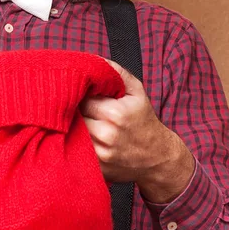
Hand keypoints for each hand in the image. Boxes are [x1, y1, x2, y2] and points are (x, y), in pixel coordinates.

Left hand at [80, 60, 194, 203]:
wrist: (158, 157)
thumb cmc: (143, 120)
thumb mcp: (136, 91)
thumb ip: (116, 72)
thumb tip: (93, 60)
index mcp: (115, 113)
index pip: (81, 98)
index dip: (78, 94)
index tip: (78, 92)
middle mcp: (107, 135)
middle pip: (73, 117)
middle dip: (71, 110)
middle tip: (72, 105)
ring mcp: (101, 154)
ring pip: (71, 134)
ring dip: (70, 126)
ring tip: (77, 120)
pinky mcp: (97, 169)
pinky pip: (75, 152)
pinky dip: (74, 143)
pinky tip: (80, 136)